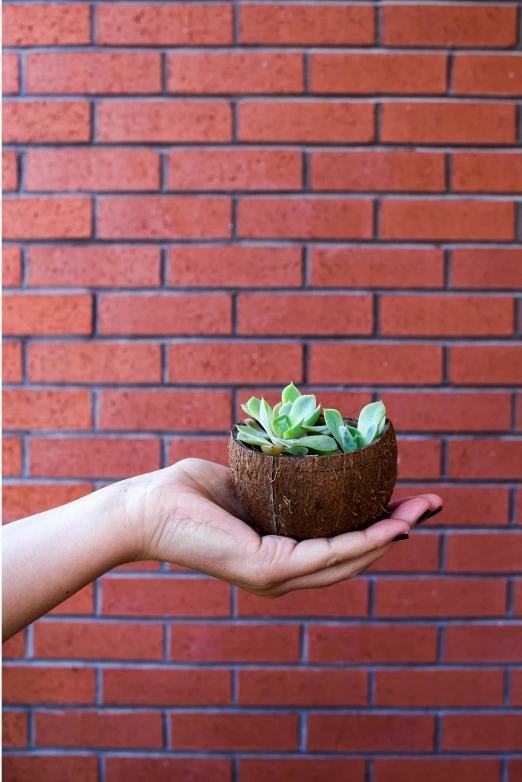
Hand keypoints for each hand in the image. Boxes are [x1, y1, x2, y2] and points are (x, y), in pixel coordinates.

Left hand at [128, 458, 442, 598]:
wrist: (148, 507)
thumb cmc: (191, 493)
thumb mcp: (251, 484)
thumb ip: (282, 483)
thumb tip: (309, 457)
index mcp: (282, 555)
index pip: (339, 543)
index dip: (379, 526)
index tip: (408, 503)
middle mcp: (284, 573)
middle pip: (353, 555)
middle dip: (395, 530)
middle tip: (431, 506)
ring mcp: (276, 576)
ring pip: (347, 558)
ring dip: (389, 534)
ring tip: (423, 512)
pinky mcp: (266, 569)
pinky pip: (325, 553)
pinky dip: (362, 539)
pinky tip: (390, 524)